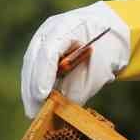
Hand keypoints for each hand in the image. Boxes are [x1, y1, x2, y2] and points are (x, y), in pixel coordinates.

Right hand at [19, 2, 131, 117]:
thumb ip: (81, 87)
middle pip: (34, 59)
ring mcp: (42, 38)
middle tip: (34, 112)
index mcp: (67, 26)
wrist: (109, 31)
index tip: (42, 95)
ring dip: (30, 90)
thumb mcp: (101, 69)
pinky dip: (34, 86)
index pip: (49, 51)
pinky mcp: (39, 49)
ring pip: (30, 65)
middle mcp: (49, 30)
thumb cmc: (106, 49)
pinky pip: (33, 69)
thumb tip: (62, 107)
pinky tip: (34, 103)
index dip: (44, 74)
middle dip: (33, 87)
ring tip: (32, 112)